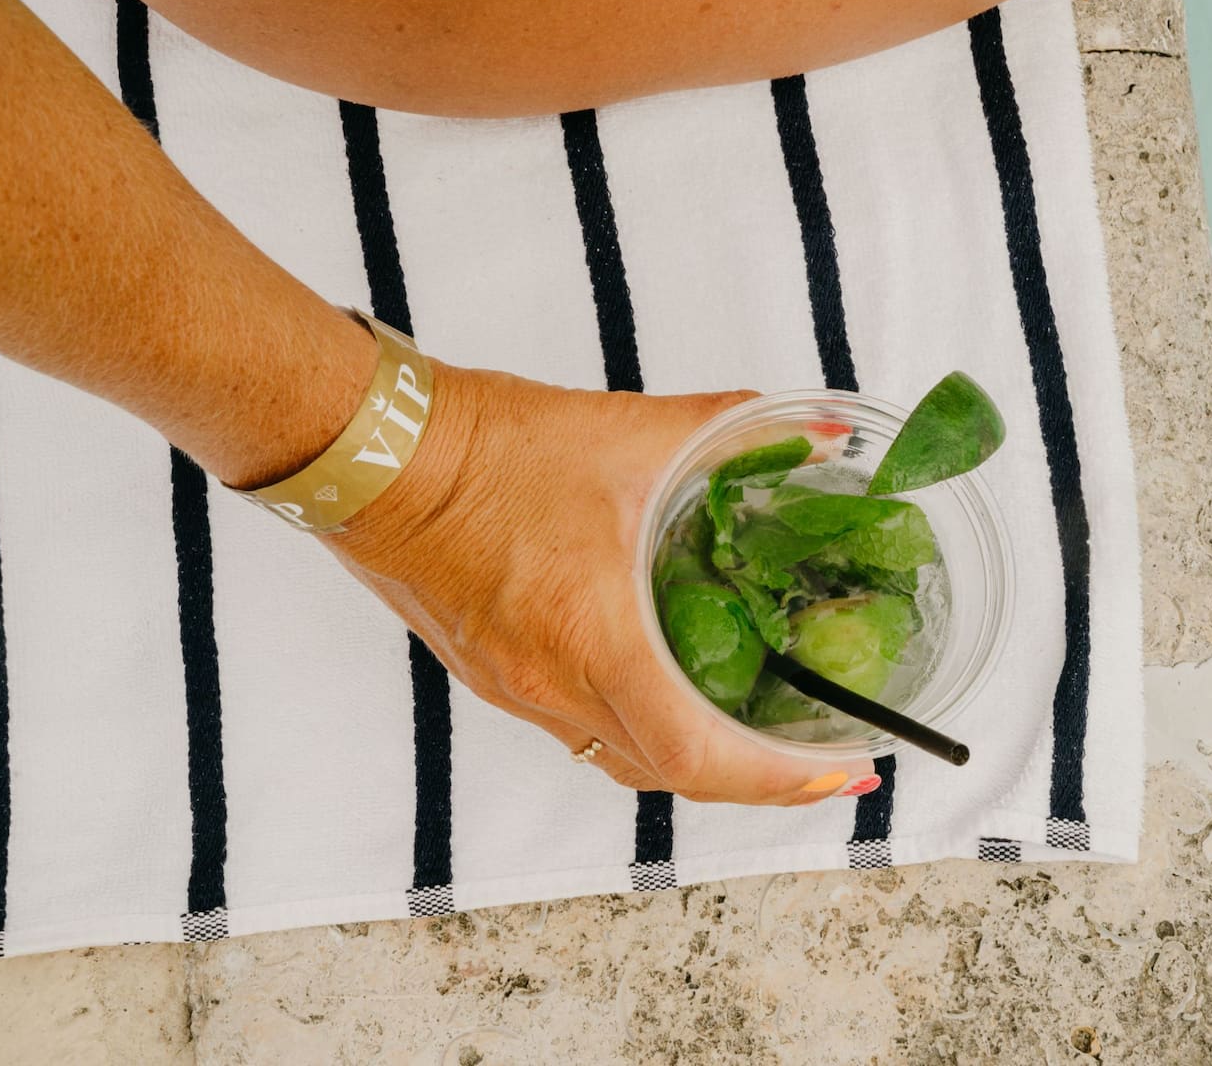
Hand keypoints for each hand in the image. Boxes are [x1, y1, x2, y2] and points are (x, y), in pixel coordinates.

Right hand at [324, 364, 874, 804]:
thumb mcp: (630, 431)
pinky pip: (579, 727)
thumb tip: (820, 430)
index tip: (835, 770)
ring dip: (692, 758)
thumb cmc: (489, 449)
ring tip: (752, 732)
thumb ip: (732, 432)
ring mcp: (516, 690)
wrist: (376, 454)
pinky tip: (667, 685)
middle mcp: (552, 686)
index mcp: (592, 640)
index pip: (696, 757)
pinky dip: (636, 724)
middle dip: (753, 780)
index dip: (776, 781)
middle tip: (814, 757)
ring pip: (620, 758)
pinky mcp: (492, 675)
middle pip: (667, 774)